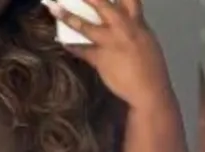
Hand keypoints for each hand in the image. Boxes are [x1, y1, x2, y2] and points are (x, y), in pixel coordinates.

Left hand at [44, 0, 173, 109]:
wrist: (149, 89)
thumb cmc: (150, 67)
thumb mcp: (145, 40)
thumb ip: (133, 27)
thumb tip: (124, 20)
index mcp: (136, 22)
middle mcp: (123, 28)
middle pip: (104, 4)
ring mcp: (110, 43)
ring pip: (86, 26)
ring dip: (68, 17)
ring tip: (54, 9)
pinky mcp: (101, 59)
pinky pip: (81, 51)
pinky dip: (70, 46)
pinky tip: (60, 41)